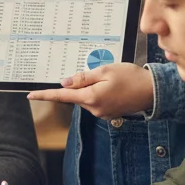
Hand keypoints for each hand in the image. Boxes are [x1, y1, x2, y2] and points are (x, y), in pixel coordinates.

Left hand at [27, 63, 153, 119]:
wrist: (154, 91)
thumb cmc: (131, 77)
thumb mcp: (106, 71)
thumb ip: (83, 78)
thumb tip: (65, 83)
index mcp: (91, 97)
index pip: (62, 96)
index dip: (45, 95)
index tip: (30, 95)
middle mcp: (94, 109)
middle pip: (75, 96)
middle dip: (79, 84)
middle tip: (98, 73)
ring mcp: (102, 113)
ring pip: (86, 98)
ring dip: (90, 88)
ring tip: (111, 79)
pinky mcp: (108, 113)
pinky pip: (95, 101)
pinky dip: (98, 93)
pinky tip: (112, 86)